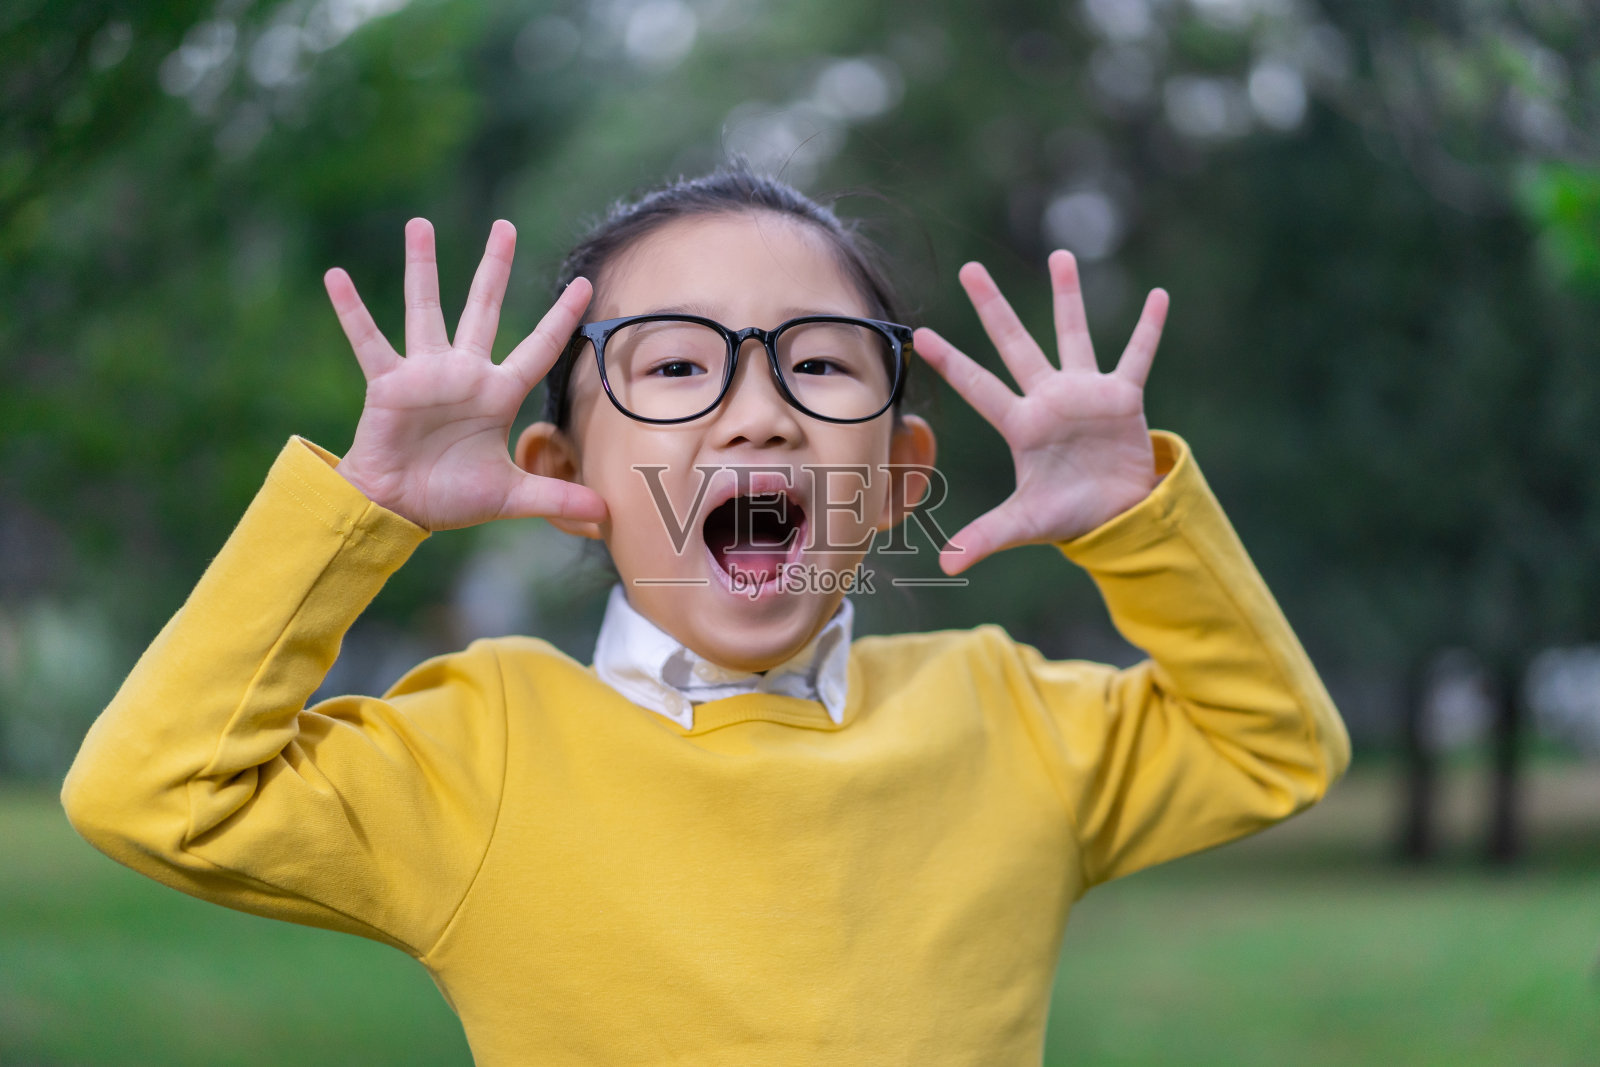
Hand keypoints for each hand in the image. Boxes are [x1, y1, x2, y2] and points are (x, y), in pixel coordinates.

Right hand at [324, 218, 607, 531]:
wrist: (399, 508)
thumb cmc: (451, 497)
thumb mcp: (512, 496)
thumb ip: (556, 497)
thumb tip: (605, 515)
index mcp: (497, 394)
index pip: (539, 347)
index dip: (561, 317)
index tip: (585, 284)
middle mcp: (463, 374)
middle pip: (483, 309)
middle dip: (493, 268)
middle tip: (504, 226)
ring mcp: (425, 374)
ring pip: (425, 309)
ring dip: (422, 268)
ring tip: (419, 225)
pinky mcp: (388, 384)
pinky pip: (368, 341)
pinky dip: (351, 311)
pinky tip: (336, 277)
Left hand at [913, 250, 1168, 574]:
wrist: (1116, 515)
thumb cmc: (1067, 513)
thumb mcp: (1025, 524)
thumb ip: (986, 536)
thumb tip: (944, 564)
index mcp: (1021, 424)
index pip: (978, 386)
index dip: (952, 362)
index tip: (921, 334)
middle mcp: (1048, 399)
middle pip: (1014, 344)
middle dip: (992, 307)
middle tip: (970, 268)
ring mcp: (1085, 393)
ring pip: (1072, 334)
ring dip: (1067, 296)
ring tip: (1060, 255)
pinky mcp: (1123, 397)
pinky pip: (1138, 356)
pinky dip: (1149, 329)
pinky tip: (1159, 296)